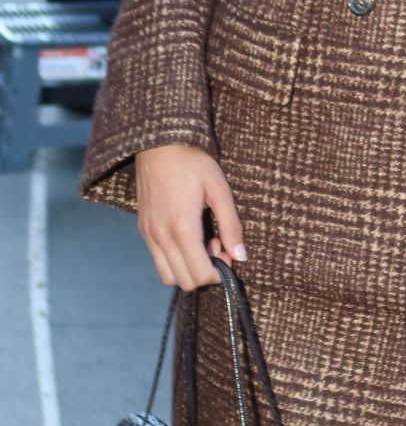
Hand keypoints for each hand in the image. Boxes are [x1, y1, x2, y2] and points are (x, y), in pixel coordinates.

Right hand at [135, 144, 246, 290]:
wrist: (159, 144)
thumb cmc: (193, 163)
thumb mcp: (220, 190)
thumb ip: (231, 225)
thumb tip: (241, 256)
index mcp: (182, 229)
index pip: (199, 276)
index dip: (218, 273)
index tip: (229, 252)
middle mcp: (161, 237)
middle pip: (183, 281)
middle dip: (205, 272)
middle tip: (218, 246)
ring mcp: (149, 235)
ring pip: (167, 275)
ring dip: (188, 268)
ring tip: (202, 242)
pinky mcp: (143, 229)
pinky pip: (158, 260)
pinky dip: (175, 259)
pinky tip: (188, 235)